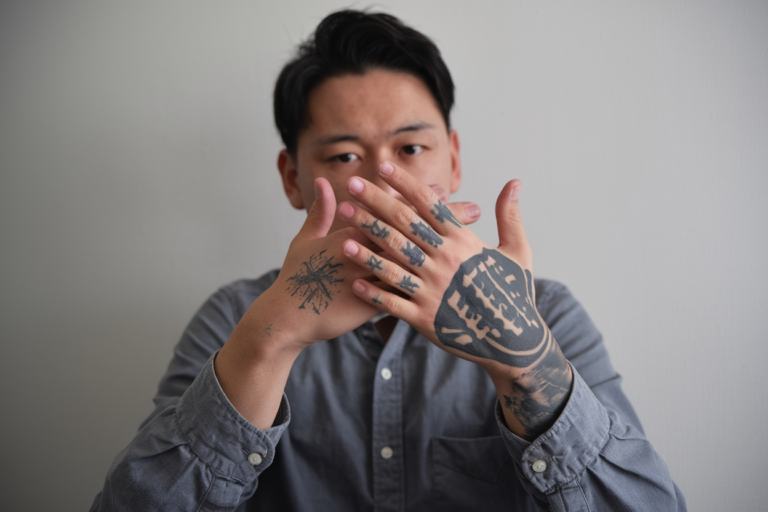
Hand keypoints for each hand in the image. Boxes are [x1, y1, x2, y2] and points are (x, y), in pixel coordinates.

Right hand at [262, 177, 481, 349]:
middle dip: (445, 220)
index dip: (419, 199)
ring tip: (472, 246)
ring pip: (416, 260)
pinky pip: (405, 294)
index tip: (445, 190)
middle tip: (475, 209)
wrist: (287, 316)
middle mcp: (365, 252)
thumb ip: (321, 212)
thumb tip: (324, 183)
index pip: (392, 209)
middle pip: (413, 230)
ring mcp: (371, 278)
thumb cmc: (296, 276)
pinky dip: (427, 288)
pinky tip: (450, 286)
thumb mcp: (305, 240)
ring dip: (445, 250)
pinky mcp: (372, 303)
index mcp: (351, 232)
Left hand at [338, 162, 571, 438]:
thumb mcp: (518, 251)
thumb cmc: (514, 294)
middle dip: (375, 202)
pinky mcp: (423, 317)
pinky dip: (371, 290)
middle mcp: (444, 262)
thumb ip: (510, 216)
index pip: (429, 205)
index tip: (383, 167)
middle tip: (351, 184)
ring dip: (365, 238)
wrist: (514, 342)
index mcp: (464, 243)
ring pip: (391, 259)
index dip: (404, 184)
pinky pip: (391, 301)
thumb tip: (515, 182)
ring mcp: (432, 290)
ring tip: (342, 222)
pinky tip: (351, 279)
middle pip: (403, 225)